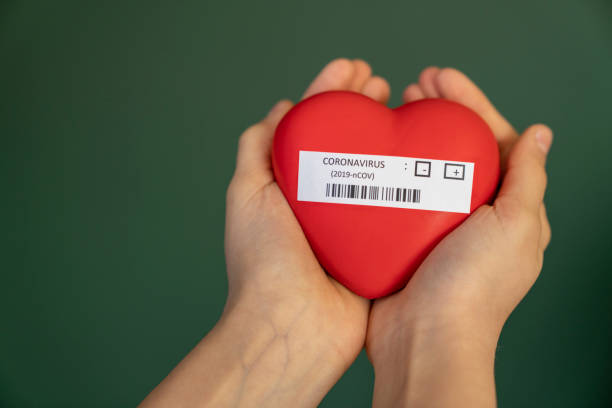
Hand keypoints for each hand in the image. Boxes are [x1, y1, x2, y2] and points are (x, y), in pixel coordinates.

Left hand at [140, 59, 390, 407]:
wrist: (291, 327)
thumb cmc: (264, 262)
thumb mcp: (247, 195)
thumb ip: (256, 150)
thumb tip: (278, 110)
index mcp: (291, 185)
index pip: (314, 125)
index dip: (331, 90)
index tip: (353, 67)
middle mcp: (322, 199)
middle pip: (348, 140)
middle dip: (363, 106)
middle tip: (383, 83)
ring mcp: (352, 223)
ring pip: (375, 167)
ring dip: (388, 134)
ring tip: (404, 106)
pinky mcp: (377, 246)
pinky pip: (397, 206)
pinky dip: (408, 179)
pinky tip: (423, 157)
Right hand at [366, 67, 551, 406]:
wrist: (424, 337)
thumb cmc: (474, 289)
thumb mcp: (515, 226)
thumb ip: (527, 178)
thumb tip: (542, 134)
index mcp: (508, 209)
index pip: (494, 140)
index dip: (471, 103)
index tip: (442, 78)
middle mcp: (474, 214)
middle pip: (458, 147)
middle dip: (440, 111)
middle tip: (414, 86)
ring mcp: (437, 225)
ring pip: (425, 166)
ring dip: (413, 134)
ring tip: (395, 107)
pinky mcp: (405, 236)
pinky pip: (399, 192)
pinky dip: (390, 168)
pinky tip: (376, 150)